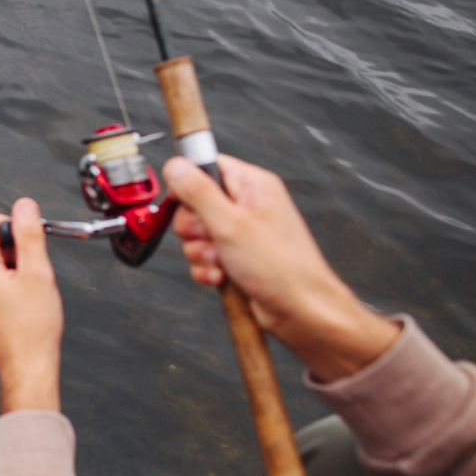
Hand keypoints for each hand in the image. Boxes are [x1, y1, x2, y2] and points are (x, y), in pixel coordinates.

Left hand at [0, 198, 62, 412]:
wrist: (27, 366)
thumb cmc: (32, 328)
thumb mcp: (37, 271)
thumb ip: (29, 233)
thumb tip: (24, 206)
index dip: (17, 228)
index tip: (33, 245)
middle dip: (19, 250)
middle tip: (33, 275)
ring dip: (18, 267)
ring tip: (30, 292)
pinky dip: (14, 282)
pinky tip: (25, 301)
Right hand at [164, 154, 400, 381]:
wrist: (299, 310)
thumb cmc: (281, 267)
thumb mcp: (230, 223)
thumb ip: (198, 192)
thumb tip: (176, 165)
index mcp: (252, 185)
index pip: (207, 167)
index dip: (189, 185)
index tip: (190, 205)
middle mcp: (247, 206)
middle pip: (194, 204)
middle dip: (194, 228)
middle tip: (213, 238)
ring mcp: (240, 233)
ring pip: (196, 234)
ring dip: (201, 252)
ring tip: (223, 260)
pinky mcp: (234, 256)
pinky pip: (203, 257)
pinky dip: (207, 268)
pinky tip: (223, 275)